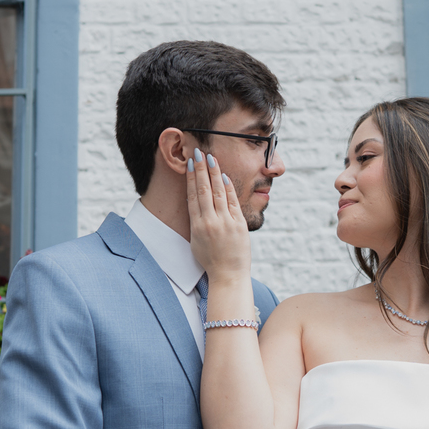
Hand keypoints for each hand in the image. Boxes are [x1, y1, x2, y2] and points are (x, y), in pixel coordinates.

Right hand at [186, 148, 250, 280]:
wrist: (228, 275)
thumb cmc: (211, 260)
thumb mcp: (196, 242)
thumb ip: (197, 222)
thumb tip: (195, 205)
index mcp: (197, 227)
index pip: (192, 196)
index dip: (190, 178)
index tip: (189, 164)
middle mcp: (210, 223)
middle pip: (204, 190)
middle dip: (201, 169)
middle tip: (198, 152)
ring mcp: (225, 223)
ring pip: (218, 193)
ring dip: (214, 173)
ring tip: (211, 158)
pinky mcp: (239, 225)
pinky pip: (232, 202)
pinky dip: (229, 188)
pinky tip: (224, 176)